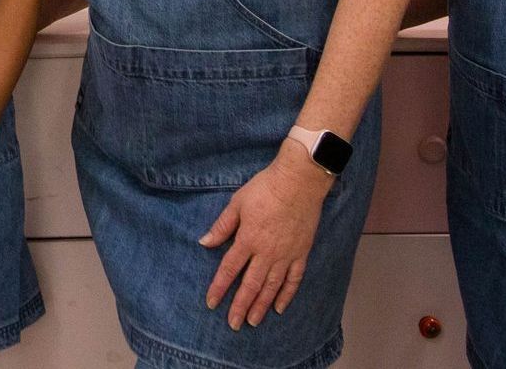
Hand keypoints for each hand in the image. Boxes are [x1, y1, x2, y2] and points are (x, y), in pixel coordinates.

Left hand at [200, 140, 333, 329]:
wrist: (299, 181)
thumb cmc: (265, 188)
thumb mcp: (237, 203)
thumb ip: (222, 226)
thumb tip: (204, 242)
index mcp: (248, 240)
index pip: (229, 269)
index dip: (219, 287)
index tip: (211, 303)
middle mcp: (266, 253)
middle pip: (250, 285)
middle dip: (240, 306)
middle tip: (233, 324)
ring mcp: (286, 255)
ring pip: (271, 287)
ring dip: (261, 306)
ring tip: (253, 322)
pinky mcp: (301, 253)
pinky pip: (294, 279)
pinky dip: (286, 295)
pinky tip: (279, 307)